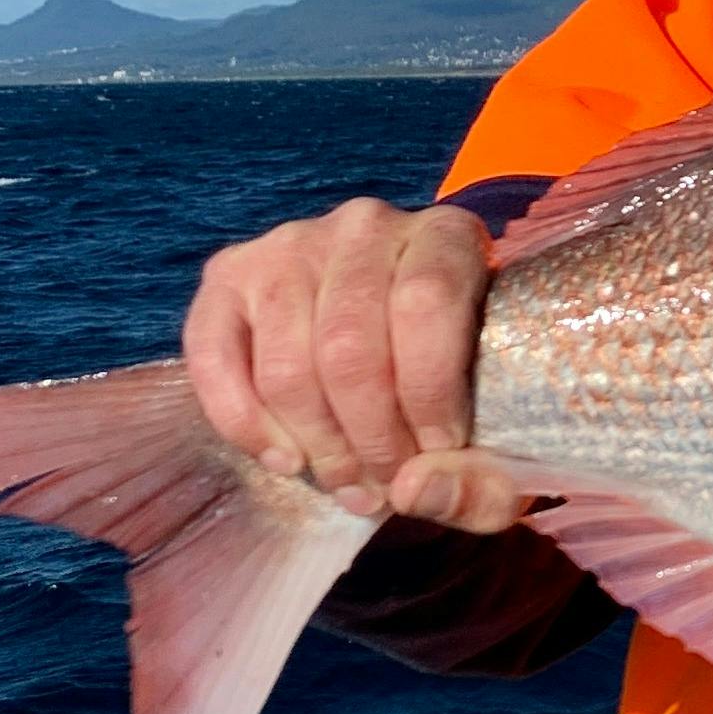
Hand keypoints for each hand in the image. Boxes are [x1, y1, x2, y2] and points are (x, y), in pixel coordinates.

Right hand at [183, 198, 520, 533]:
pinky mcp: (230, 273)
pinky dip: (245, 423)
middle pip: (349, 344)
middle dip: (369, 436)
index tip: (438, 452)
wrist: (395, 321)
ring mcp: (290, 243)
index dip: (429, 391)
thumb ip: (482, 473)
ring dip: (317, 442)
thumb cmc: (455, 372)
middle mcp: (364, 225)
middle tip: (385, 484)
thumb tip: (413, 489)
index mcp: (445, 235)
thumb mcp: (497, 414)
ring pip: (287, 362)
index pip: (426, 303)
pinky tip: (286, 460)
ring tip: (346, 484)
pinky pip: (215, 357)